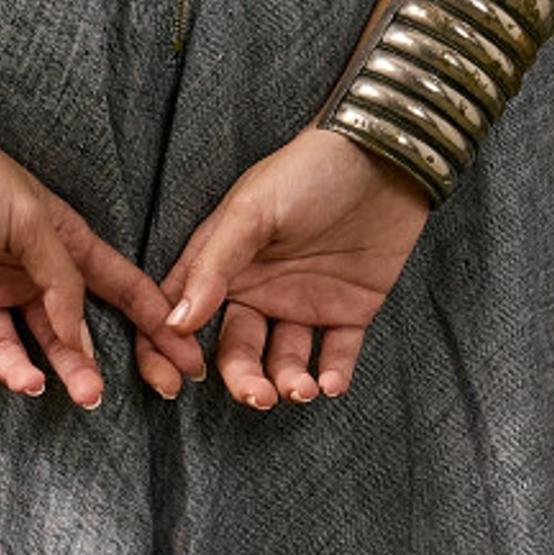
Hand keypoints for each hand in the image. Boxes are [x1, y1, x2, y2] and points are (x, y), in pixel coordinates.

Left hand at [0, 127, 205, 403]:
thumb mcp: (31, 220)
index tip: (183, 363)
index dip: (152, 325)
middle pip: (61, 334)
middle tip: (92, 398)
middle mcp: (21, 275)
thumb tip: (79, 339)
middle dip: (80, 367)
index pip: (115, 291)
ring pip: (7, 348)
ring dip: (21, 370)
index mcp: (57, 247)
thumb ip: (60, 281)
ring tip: (28, 384)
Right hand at [160, 122, 432, 408]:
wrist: (385, 157)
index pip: (181, 316)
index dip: (168, 353)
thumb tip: (176, 324)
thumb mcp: (251, 210)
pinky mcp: (349, 310)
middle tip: (258, 396)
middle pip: (236, 351)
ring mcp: (303, 302)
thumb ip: (213, 267)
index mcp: (223, 265)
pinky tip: (330, 382)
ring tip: (301, 389)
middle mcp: (258, 289)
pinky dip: (332, 376)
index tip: (176, 385)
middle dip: (243, 381)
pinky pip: (336, 354)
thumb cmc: (308, 171)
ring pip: (285, 362)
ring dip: (288, 383)